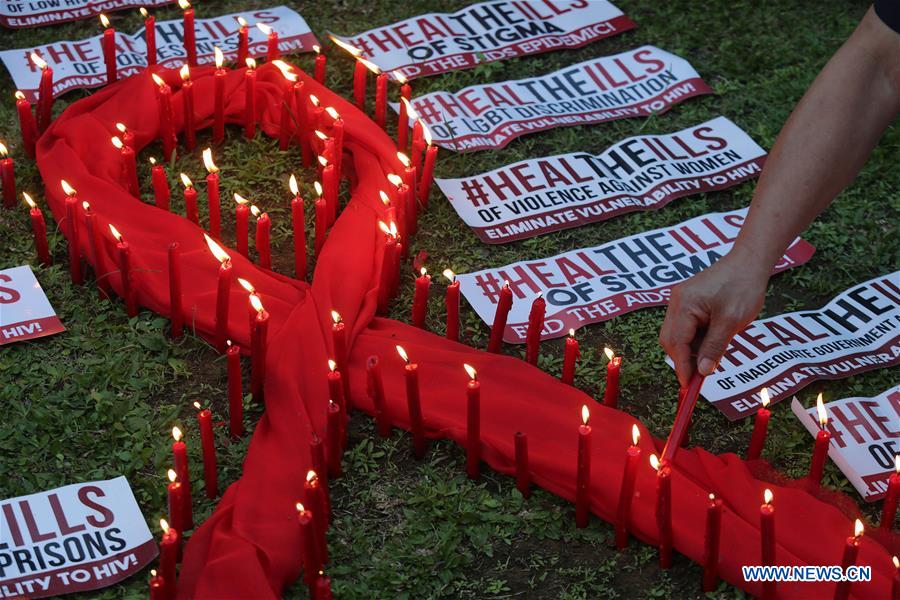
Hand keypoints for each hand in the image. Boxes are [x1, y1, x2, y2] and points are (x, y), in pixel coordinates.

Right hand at [659, 250, 769, 386]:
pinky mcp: (688, 301)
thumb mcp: (731, 321)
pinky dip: (695, 340)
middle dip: (683, 359)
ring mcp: (681, 300)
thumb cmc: (742, 287)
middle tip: (700, 377)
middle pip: (670, 340)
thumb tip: (702, 372)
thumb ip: (714, 347)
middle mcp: (676, 302)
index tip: (690, 387)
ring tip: (710, 360)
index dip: (682, 366)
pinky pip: (685, 326)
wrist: (749, 262)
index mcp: (684, 305)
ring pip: (677, 335)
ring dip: (690, 350)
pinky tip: (711, 344)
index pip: (676, 343)